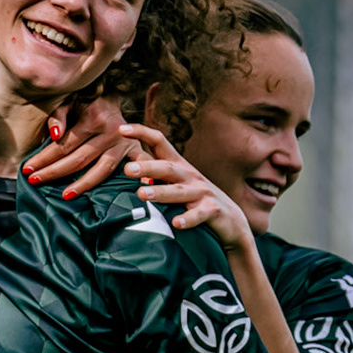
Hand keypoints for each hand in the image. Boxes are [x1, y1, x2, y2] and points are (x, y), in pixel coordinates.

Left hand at [19, 93, 137, 199]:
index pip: (64, 145)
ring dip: (83, 185)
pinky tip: (119, 195)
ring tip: (65, 195)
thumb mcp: (71, 101)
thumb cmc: (88, 100)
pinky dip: (131, 180)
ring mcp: (125, 143)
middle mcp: (111, 131)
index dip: (44, 158)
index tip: (27, 169)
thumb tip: (54, 136)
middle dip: (54, 172)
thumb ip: (59, 116)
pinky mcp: (135, 150)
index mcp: (94, 118)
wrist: (117, 94)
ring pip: (102, 170)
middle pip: (79, 159)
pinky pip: (130, 170)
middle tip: (34, 181)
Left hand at [119, 122, 248, 244]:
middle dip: (148, 168)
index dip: (142, 133)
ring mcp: (202, 192)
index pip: (159, 142)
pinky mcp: (213, 210)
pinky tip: (177, 223)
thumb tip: (128, 165)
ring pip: (179, 191)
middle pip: (167, 168)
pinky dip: (188, 218)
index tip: (121, 129)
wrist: (231, 220)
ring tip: (142, 194)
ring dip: (160, 192)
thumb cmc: (195, 200)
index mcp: (178, 166)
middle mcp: (189, 176)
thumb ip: (154, 176)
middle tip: (128, 169)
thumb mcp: (175, 184)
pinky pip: (199, 214)